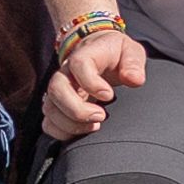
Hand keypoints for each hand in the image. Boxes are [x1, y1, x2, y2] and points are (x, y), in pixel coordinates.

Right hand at [41, 23, 150, 140]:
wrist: (100, 53)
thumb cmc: (116, 54)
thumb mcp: (130, 52)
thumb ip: (134, 64)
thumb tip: (134, 80)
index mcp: (85, 55)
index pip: (78, 64)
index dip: (91, 83)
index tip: (109, 95)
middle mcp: (66, 72)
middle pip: (56, 89)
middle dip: (77, 109)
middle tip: (101, 116)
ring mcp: (60, 90)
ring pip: (50, 109)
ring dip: (70, 123)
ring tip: (95, 126)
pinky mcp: (58, 106)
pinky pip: (49, 123)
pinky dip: (62, 132)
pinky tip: (83, 131)